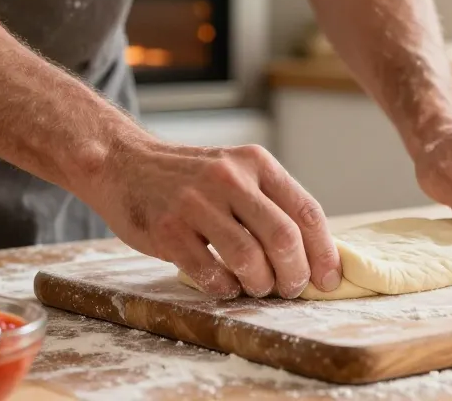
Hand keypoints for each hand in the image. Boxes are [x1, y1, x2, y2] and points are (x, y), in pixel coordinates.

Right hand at [85, 140, 340, 299]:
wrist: (124, 164)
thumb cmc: (190, 178)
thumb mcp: (236, 172)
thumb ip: (271, 203)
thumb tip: (315, 255)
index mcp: (256, 163)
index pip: (307, 212)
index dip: (324, 253)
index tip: (328, 280)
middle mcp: (229, 178)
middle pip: (283, 238)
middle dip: (294, 275)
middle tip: (290, 289)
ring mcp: (196, 203)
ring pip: (249, 259)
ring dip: (259, 285)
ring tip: (256, 287)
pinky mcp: (168, 229)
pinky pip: (210, 273)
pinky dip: (224, 288)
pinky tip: (223, 284)